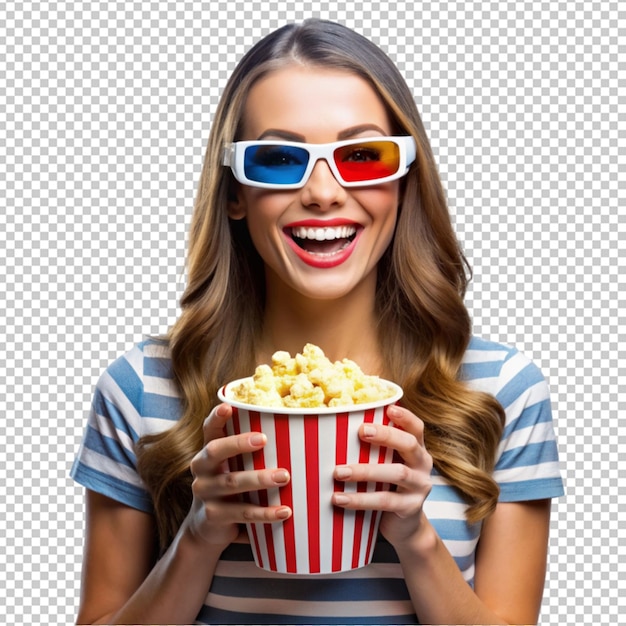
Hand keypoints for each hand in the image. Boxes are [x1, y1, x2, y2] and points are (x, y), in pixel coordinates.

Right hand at [184, 403, 291, 547]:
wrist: (206, 530)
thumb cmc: (230, 489)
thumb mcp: (233, 468)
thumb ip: (250, 454)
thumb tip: (296, 431)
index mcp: (208, 452)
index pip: (209, 430)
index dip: (216, 417)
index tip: (228, 406)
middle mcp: (201, 469)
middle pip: (215, 451)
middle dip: (239, 443)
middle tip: (264, 439)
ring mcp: (205, 493)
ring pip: (232, 482)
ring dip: (259, 479)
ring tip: (284, 476)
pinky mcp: (213, 516)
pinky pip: (242, 513)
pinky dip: (265, 513)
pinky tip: (284, 511)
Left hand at [331, 404, 432, 547]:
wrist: (404, 527)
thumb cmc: (387, 485)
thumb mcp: (386, 463)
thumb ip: (373, 448)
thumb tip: (333, 426)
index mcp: (417, 449)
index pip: (416, 427)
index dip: (405, 416)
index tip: (389, 408)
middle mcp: (423, 465)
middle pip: (409, 444)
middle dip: (386, 435)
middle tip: (361, 431)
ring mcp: (419, 487)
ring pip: (396, 473)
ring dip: (365, 471)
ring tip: (338, 472)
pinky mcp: (410, 508)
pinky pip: (384, 501)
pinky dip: (360, 499)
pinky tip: (339, 499)